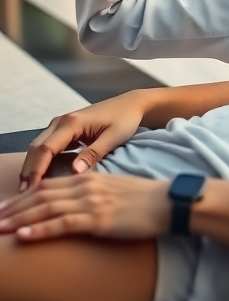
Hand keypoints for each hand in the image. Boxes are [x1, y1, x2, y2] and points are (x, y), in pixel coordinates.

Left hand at [0, 174, 169, 241]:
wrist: (168, 201)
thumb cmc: (144, 198)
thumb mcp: (114, 189)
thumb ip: (92, 193)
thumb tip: (74, 205)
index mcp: (89, 178)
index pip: (48, 186)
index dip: (23, 196)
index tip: (5, 207)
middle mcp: (86, 187)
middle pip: (41, 196)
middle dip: (14, 208)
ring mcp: (92, 202)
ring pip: (46, 209)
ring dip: (19, 219)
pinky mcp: (99, 219)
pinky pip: (63, 224)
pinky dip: (40, 230)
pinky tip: (23, 236)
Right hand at [19, 93, 148, 190]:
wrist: (131, 104)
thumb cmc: (125, 119)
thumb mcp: (113, 137)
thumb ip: (93, 154)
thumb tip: (74, 172)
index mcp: (72, 122)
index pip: (46, 149)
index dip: (36, 170)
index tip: (31, 190)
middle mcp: (62, 121)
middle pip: (36, 148)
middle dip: (29, 171)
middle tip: (24, 195)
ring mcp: (61, 124)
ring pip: (39, 147)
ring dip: (33, 166)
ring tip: (29, 190)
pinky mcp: (64, 129)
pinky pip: (47, 146)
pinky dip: (41, 161)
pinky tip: (41, 177)